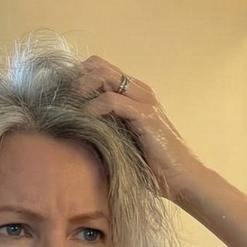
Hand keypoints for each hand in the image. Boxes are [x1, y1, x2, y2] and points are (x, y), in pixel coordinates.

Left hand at [77, 55, 204, 204]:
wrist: (183, 181)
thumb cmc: (154, 168)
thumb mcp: (123, 143)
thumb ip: (106, 130)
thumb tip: (72, 129)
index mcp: (134, 95)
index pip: (101, 69)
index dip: (79, 78)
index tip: (62, 95)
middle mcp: (140, 92)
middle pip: (100, 66)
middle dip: (77, 79)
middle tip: (63, 98)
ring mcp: (145, 102)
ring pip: (105, 76)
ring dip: (83, 88)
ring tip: (71, 106)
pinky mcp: (146, 117)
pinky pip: (113, 101)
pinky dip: (95, 107)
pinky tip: (86, 119)